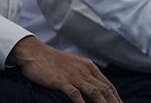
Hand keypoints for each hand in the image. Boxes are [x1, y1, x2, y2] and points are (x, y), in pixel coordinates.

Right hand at [7, 36, 121, 102]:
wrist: (34, 52)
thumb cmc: (53, 61)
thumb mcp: (74, 66)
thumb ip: (85, 76)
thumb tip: (96, 90)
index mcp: (89, 67)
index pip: (108, 85)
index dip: (117, 98)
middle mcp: (84, 71)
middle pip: (104, 90)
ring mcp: (73, 76)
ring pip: (94, 92)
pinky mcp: (61, 81)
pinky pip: (75, 94)